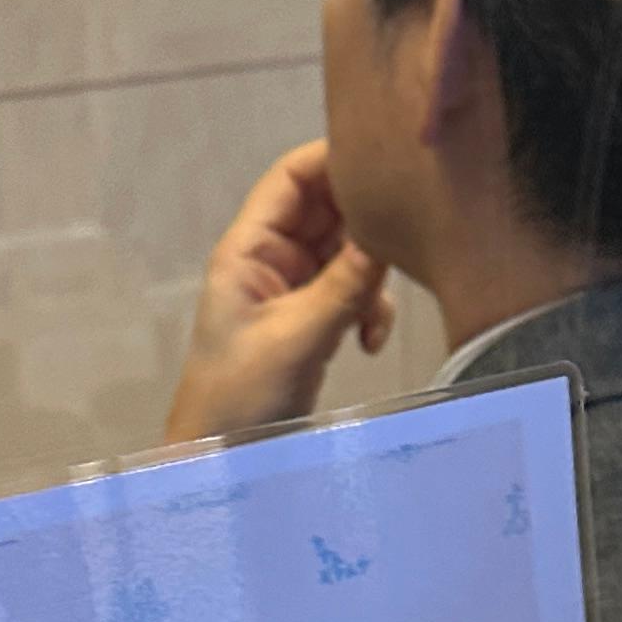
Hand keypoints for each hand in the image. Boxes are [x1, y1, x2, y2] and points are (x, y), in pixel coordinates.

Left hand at [166, 143, 392, 442]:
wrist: (223, 460)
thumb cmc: (240, 397)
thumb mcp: (296, 339)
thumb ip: (343, 286)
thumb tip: (386, 238)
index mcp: (249, 249)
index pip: (292, 178)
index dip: (333, 161)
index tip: (384, 166)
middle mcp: (270, 259)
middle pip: (326, 211)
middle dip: (364, 228)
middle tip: (399, 247)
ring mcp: (292, 291)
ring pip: (346, 255)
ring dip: (370, 280)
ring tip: (372, 319)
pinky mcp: (311, 322)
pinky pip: (351, 294)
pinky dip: (369, 311)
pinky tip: (369, 344)